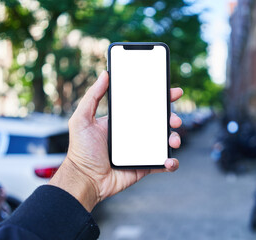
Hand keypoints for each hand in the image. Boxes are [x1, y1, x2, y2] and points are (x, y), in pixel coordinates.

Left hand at [49, 71, 182, 211]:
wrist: (85, 180)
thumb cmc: (81, 151)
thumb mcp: (82, 119)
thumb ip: (92, 96)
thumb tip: (104, 74)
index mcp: (124, 121)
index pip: (145, 106)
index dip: (161, 98)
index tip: (173, 92)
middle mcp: (135, 133)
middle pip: (160, 122)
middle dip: (172, 118)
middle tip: (175, 120)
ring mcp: (141, 150)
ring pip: (165, 141)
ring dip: (174, 138)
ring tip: (173, 141)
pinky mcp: (145, 166)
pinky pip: (163, 163)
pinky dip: (171, 162)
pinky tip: (169, 160)